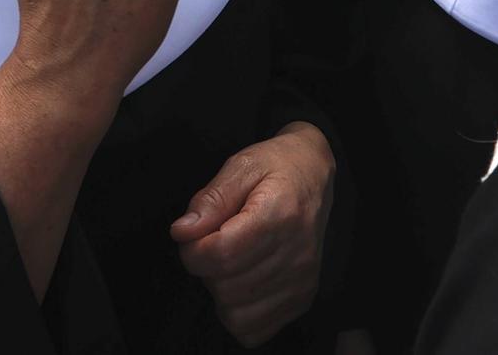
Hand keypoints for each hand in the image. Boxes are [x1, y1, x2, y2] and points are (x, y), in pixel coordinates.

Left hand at [171, 121, 334, 346]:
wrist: (314, 176)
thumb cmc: (276, 168)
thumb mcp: (241, 166)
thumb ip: (211, 199)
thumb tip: (183, 232)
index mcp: (280, 215)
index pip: (221, 254)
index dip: (193, 249)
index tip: (192, 234)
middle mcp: (296, 253)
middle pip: (225, 286)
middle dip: (206, 267)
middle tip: (214, 241)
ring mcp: (301, 280)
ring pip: (236, 313)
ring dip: (221, 291)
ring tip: (231, 260)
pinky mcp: (302, 298)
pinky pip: (254, 330)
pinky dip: (239, 312)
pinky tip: (242, 282)